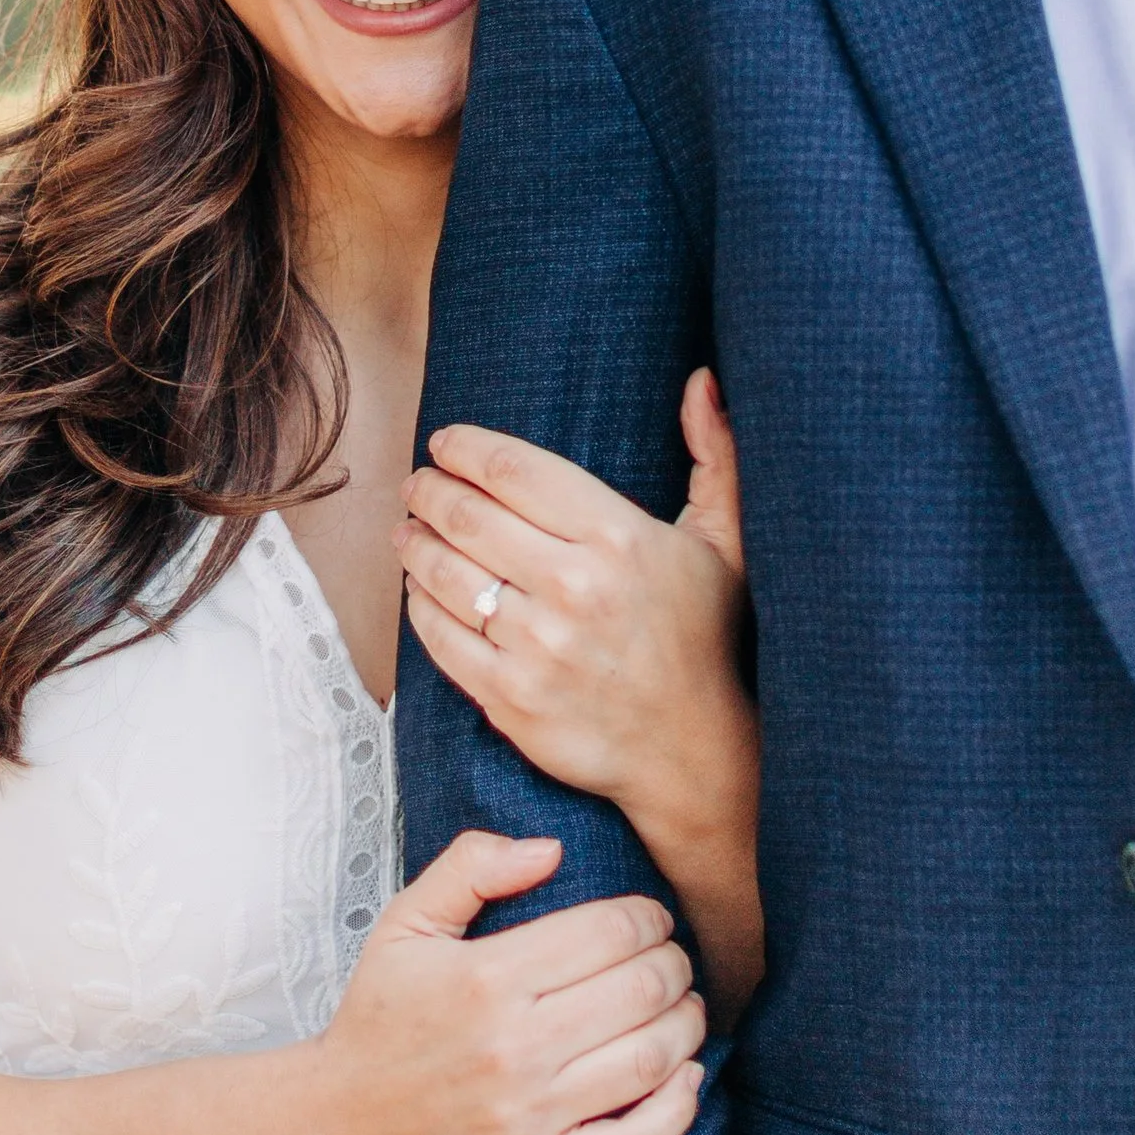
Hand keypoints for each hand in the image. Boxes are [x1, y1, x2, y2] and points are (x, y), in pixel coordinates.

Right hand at [306, 831, 705, 1134]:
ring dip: (686, 1026)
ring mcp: (529, 1115)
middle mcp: (513, 1047)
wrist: (336, 1124)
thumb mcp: (405, 924)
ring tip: (684, 1008)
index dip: (647, 918)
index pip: (608, 932)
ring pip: (650, 1060)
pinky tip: (688, 1077)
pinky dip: (676, 1109)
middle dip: (674, 965)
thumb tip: (551, 849)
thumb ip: (471, 867)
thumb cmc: (378, 1017)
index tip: (651, 919)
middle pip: (640, 990)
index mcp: (487, 979)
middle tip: (673, 960)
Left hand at [395, 374, 763, 1012]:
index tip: (446, 442)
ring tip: (408, 528)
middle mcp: (574, 589)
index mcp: (619, 540)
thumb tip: (703, 381)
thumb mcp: (725, 543)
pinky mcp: (509, 699)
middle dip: (429, 490)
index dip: (466, 448)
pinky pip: (440, 638)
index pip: (514, 470)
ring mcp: (537, 647)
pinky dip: (419, 604)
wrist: (694, 753)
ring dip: (414, 542)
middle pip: (467, 515)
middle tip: (418, 483)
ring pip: (444, 574)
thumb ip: (715, 457)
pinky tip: (419, 586)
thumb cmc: (704, 639)